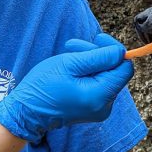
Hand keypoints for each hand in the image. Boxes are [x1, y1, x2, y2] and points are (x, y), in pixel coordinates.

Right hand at [0, 33, 133, 141]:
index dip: (114, 50)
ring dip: (89, 61)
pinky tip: (71, 67)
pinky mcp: (92, 108)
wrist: (26, 111)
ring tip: (68, 53)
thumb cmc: (43, 86)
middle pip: (114, 71)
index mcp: (100, 96)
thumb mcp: (70, 63)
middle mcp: (104, 106)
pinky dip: (87, 73)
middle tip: (73, 46)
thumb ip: (99, 57)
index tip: (97, 39)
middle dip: (97, 54)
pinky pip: (98, 84)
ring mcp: (99, 109)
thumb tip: (121, 52)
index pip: (124, 68)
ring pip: (105, 76)